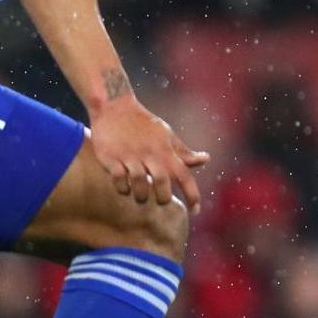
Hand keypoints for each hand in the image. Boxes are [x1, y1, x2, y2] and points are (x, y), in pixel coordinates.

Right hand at [88, 95, 209, 208]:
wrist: (114, 106)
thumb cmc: (143, 124)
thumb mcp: (166, 136)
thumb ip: (183, 152)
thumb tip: (206, 159)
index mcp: (165, 150)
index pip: (184, 175)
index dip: (193, 194)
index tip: (196, 211)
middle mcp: (150, 153)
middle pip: (162, 183)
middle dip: (163, 198)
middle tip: (161, 200)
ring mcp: (130, 155)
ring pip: (139, 184)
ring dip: (141, 196)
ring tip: (141, 196)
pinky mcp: (111, 157)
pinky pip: (119, 180)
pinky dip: (122, 188)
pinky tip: (124, 187)